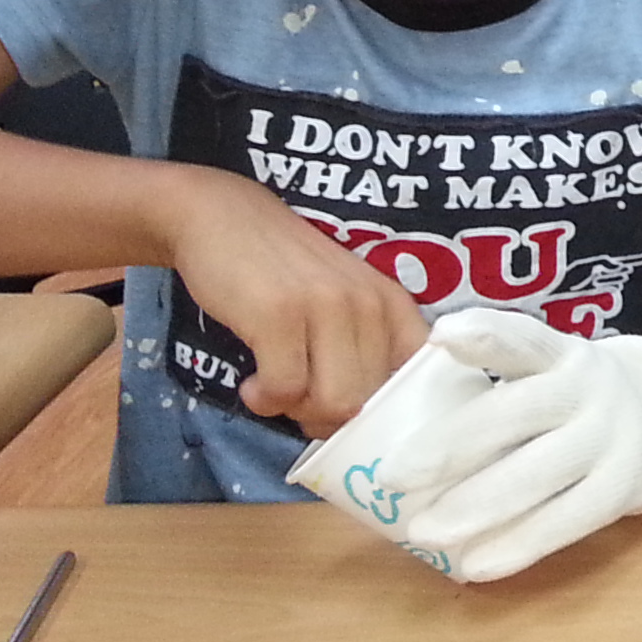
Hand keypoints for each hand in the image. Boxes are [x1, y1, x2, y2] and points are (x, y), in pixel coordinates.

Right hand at [153, 165, 424, 432]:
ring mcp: (327, 307)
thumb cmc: (282, 273)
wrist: (222, 218)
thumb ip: (360, 350)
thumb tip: (358, 424)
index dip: (386, 414)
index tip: (346, 415)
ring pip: (334, 404)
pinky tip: (252, 381)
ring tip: (275, 386)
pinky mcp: (279, 315)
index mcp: (392, 305)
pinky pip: (284, 391)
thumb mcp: (340, 302)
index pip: (420, 377)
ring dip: (296, 411)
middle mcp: (370, 305)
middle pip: (368, 404)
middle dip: (329, 418)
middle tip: (296, 398)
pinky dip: (264, 400)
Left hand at [377, 310, 641, 580]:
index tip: (443, 335)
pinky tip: (474, 566)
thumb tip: (393, 432)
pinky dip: (518, 545)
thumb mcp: (555, 372)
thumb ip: (498, 390)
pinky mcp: (622, 489)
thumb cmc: (584, 399)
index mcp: (563, 355)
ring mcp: (610, 441)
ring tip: (425, 532)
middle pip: (516, 414)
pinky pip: (565, 520)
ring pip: (537, 474)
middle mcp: (589, 391)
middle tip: (393, 476)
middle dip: (452, 446)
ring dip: (477, 505)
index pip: (524, 339)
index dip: (487, 336)